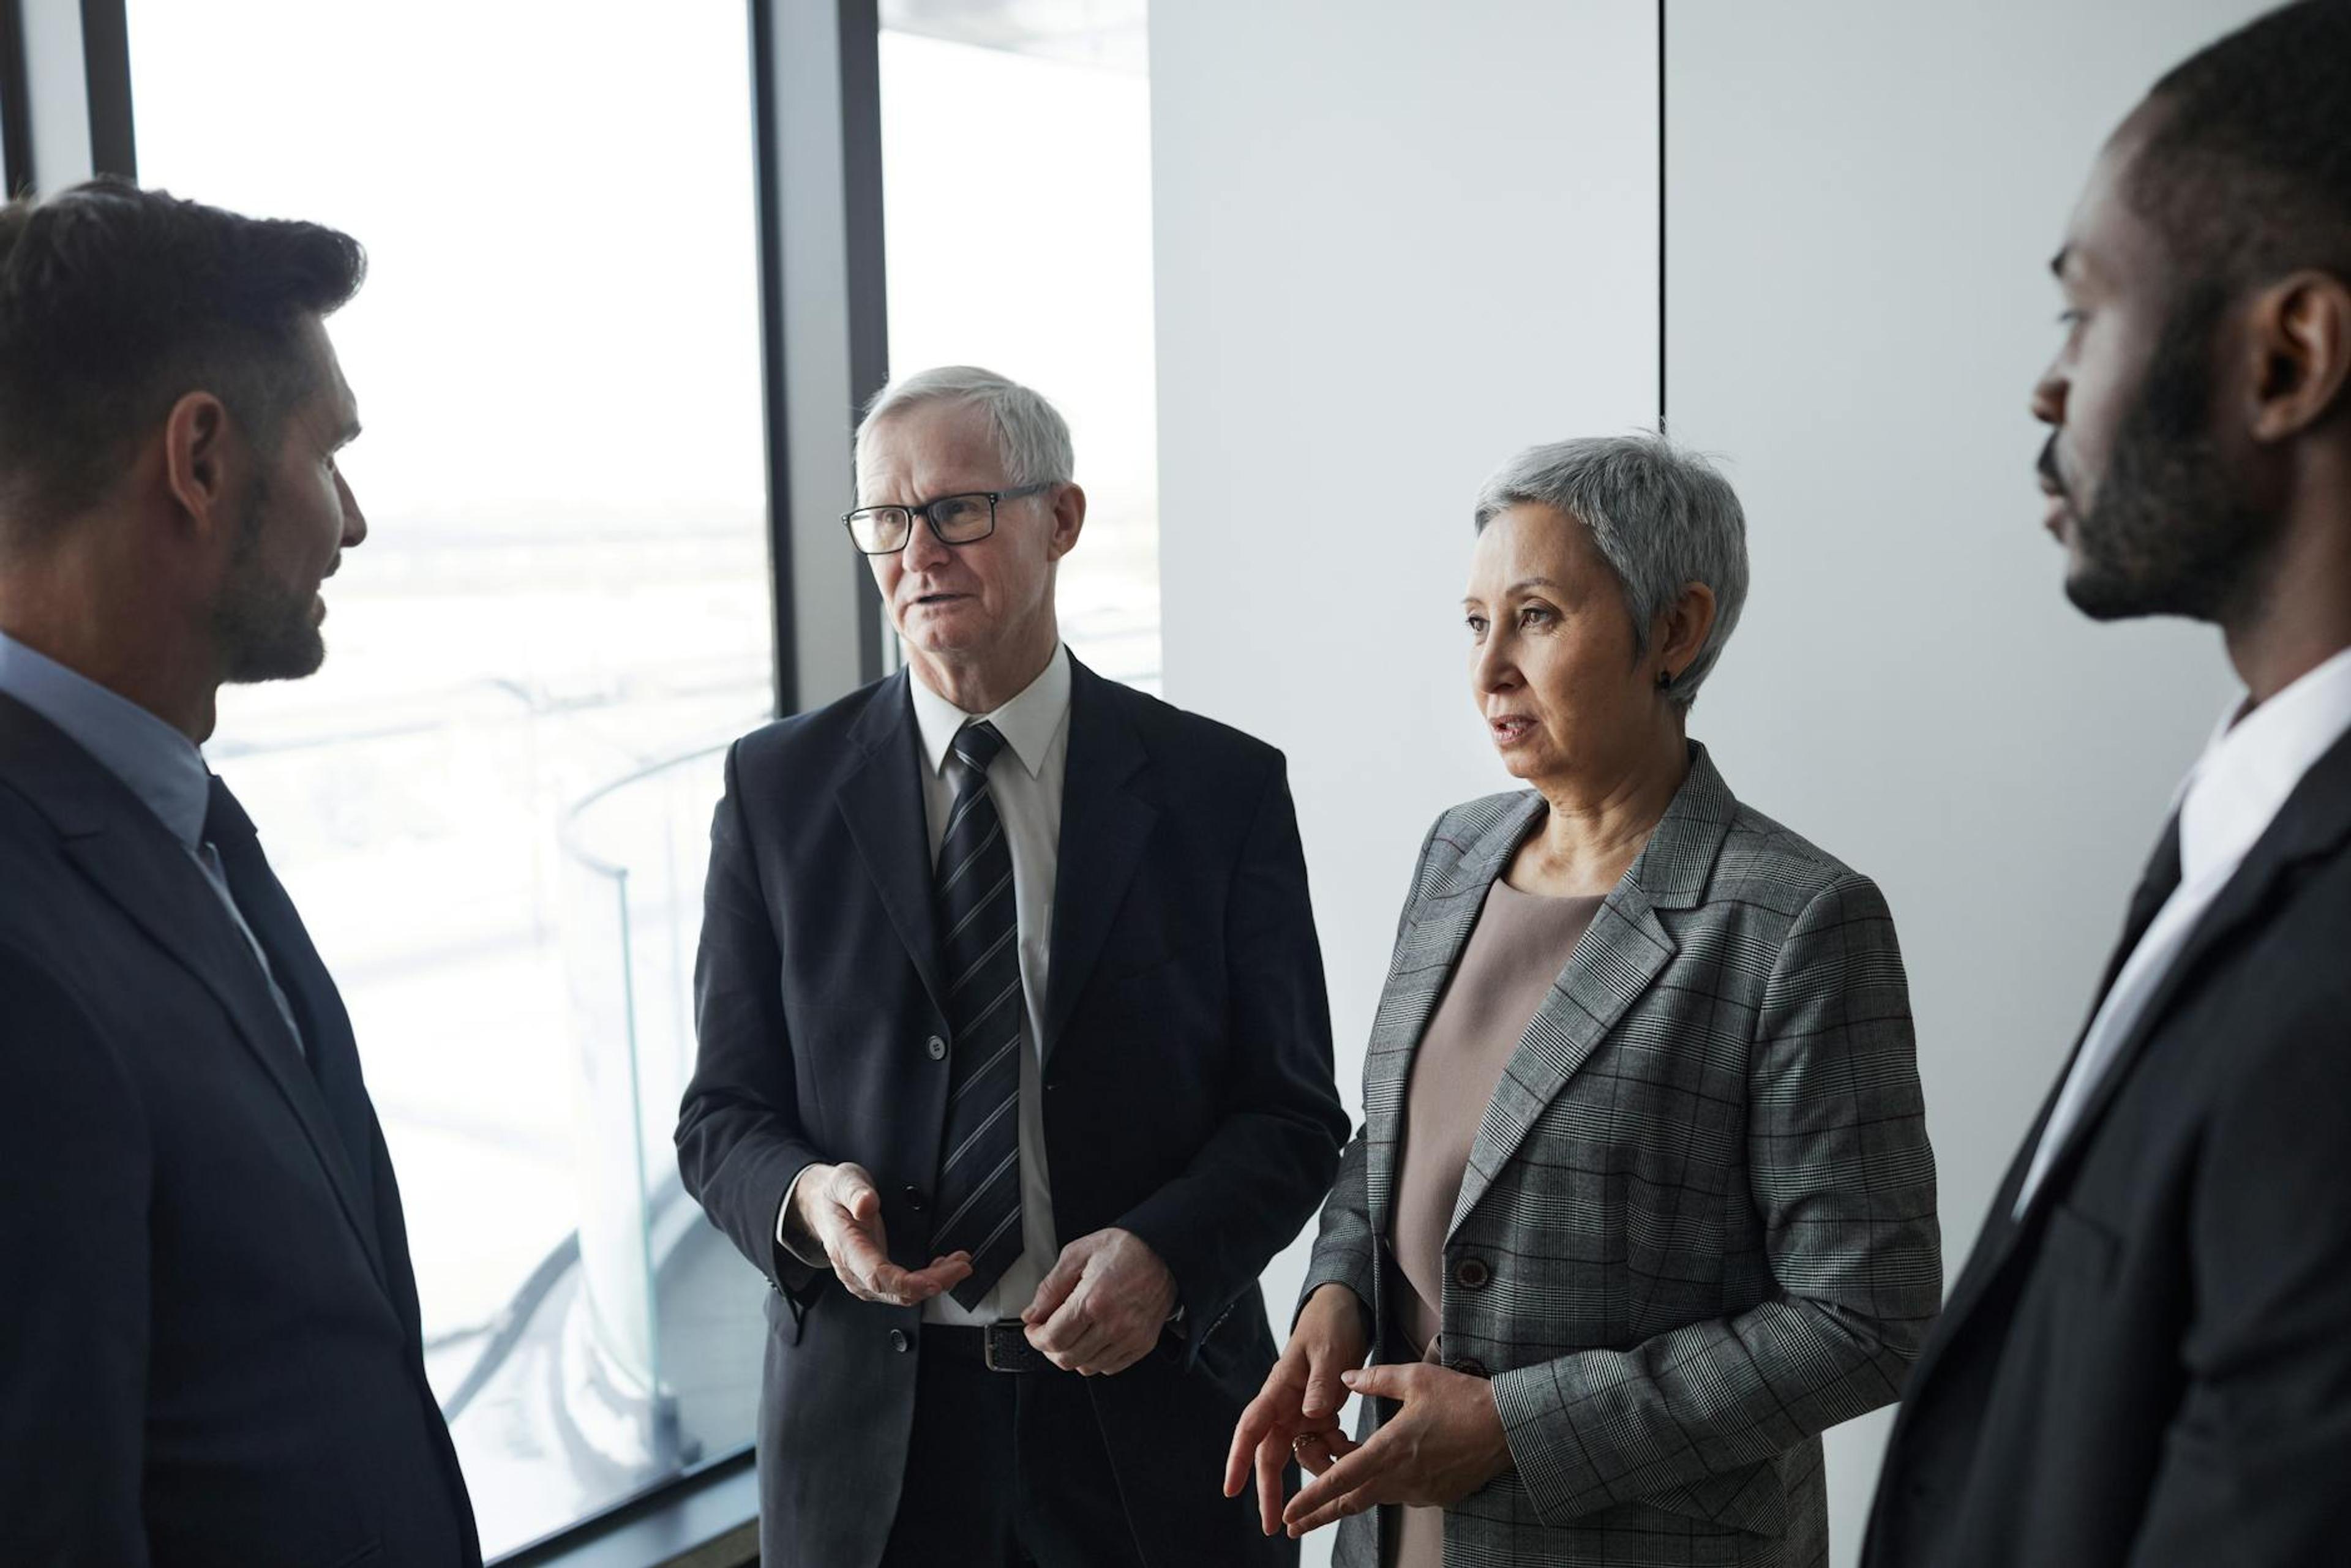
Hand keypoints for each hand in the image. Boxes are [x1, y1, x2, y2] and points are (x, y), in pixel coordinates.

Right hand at [791, 1162, 970, 1306]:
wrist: (821, 1206)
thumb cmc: (834, 1195)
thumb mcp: (843, 1181)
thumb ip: (854, 1192)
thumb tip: (867, 1205)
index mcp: (846, 1248)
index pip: (877, 1276)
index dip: (908, 1283)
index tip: (936, 1281)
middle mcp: (853, 1271)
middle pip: (896, 1291)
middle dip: (934, 1282)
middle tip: (962, 1265)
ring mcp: (862, 1279)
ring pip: (902, 1295)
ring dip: (934, 1283)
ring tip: (959, 1264)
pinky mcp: (873, 1280)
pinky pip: (901, 1290)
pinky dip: (926, 1282)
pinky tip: (942, 1268)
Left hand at [1020, 1227, 1176, 1374]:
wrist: (1164, 1251)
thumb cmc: (1124, 1249)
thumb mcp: (1077, 1254)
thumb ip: (1050, 1287)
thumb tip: (1032, 1313)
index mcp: (1093, 1301)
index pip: (1052, 1339)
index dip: (1035, 1338)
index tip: (1033, 1330)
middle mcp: (1113, 1324)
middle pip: (1067, 1358)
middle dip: (1049, 1348)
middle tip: (1048, 1331)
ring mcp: (1130, 1337)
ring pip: (1087, 1367)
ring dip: (1071, 1354)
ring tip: (1071, 1334)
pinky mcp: (1142, 1344)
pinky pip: (1110, 1368)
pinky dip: (1095, 1359)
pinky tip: (1093, 1339)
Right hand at [1224, 1283, 1370, 1535]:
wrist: (1345, 1308)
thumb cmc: (1330, 1323)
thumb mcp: (1329, 1349)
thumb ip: (1323, 1382)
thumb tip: (1311, 1414)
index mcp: (1279, 1388)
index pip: (1252, 1426)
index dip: (1239, 1459)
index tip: (1231, 1489)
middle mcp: (1285, 1404)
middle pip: (1270, 1452)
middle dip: (1269, 1489)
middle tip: (1272, 1525)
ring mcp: (1301, 1411)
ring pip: (1298, 1453)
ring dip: (1318, 1467)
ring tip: (1344, 1461)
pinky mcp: (1320, 1414)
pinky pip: (1323, 1445)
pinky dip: (1337, 1452)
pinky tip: (1351, 1446)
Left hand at [1281, 1361, 1512, 1536]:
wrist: (1511, 1426)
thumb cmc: (1463, 1398)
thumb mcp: (1416, 1378)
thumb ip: (1375, 1379)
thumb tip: (1347, 1378)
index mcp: (1391, 1449)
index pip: (1341, 1480)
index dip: (1312, 1498)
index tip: (1289, 1513)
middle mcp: (1402, 1478)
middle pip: (1351, 1503)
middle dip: (1318, 1515)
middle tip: (1292, 1524)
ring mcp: (1420, 1491)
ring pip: (1374, 1496)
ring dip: (1350, 1493)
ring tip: (1330, 1482)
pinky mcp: (1437, 1495)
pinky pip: (1401, 1492)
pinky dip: (1383, 1485)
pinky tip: (1383, 1468)